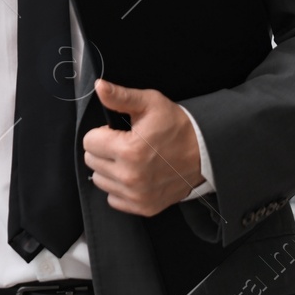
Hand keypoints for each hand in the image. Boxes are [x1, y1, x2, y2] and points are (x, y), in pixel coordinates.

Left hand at [82, 78, 203, 215]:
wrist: (204, 153)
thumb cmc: (176, 126)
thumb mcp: (150, 103)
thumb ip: (120, 96)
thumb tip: (99, 87)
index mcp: (129, 151)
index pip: (89, 142)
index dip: (102, 133)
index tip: (118, 132)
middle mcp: (130, 177)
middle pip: (91, 161)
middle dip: (103, 150)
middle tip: (125, 144)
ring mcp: (137, 195)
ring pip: (100, 180)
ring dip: (109, 169)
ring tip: (129, 159)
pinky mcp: (144, 207)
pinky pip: (113, 199)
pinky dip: (119, 188)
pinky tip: (134, 175)